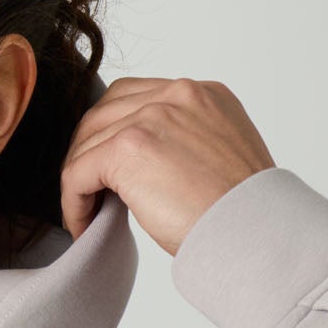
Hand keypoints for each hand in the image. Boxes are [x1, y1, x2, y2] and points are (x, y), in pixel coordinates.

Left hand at [59, 77, 277, 255]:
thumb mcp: (220, 159)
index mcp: (203, 95)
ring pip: (87, 142)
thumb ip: (184, 145)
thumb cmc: (243, 213)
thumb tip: (144, 167)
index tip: (111, 173)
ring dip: (79, 180)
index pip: (138, 98)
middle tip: (89, 192)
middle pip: (105, 112)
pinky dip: (73, 201)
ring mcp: (152, 116)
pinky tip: (82, 224)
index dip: (115, 135)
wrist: (255, 232)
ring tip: (85, 214)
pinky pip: (77, 172)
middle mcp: (178, 95)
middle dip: (89, 153)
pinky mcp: (128, 148)